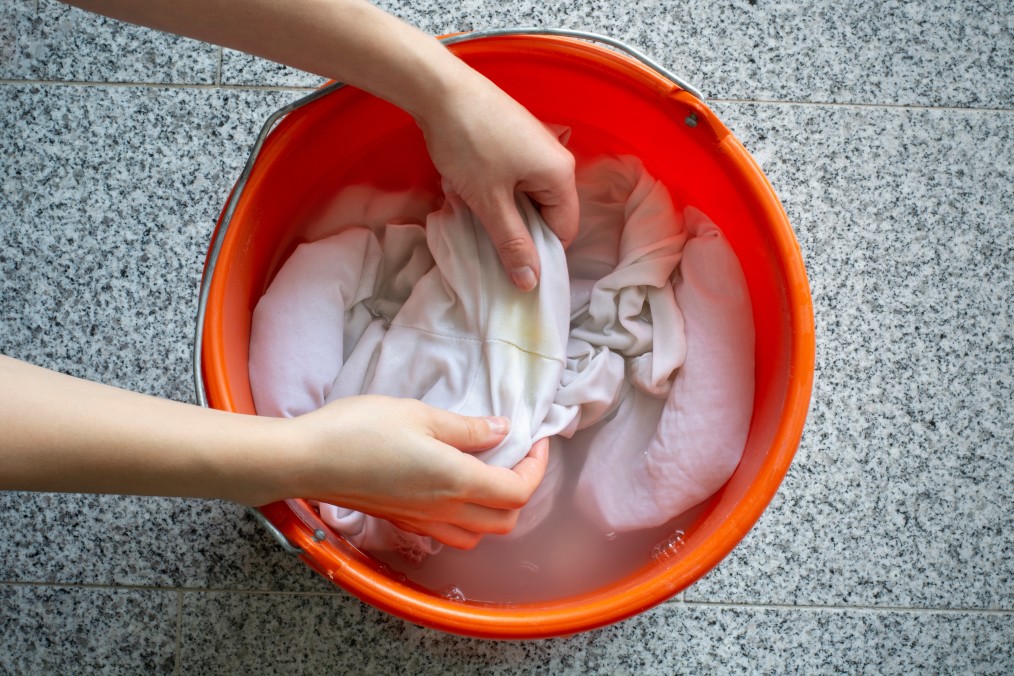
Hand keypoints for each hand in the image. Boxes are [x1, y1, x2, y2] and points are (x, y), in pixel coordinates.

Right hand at [285, 395, 548, 548]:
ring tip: (488, 473)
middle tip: (516, 456)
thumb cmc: (359, 430)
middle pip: (505, 521)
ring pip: (479, 534)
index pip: (518, 491)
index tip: (535, 440)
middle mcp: (444, 511)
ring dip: (496, 510)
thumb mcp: (420, 414)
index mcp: (456, 481)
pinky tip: (453, 488)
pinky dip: (466, 519)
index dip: (536, 467)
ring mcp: (421, 522)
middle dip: (521, 490)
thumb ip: (466, 428)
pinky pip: (449, 535)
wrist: (306, 460)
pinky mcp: (401, 522)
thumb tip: (501, 430)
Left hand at [417, 70, 578, 290]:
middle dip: (517, 229)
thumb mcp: (489, 202)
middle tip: (485, 236)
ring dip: (501, 209)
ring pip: (526, 196)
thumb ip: (512, 243)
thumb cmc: (469, 144)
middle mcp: (556, 158)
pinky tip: (469, 187)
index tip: (510, 263)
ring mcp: (535, 145)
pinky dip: (494, 189)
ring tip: (472, 208)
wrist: (439, 89)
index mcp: (560, 175)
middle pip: (547, 212)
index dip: (539, 252)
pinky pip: (513, 177)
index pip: (564, 230)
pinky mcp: (515, 138)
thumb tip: (531, 283)